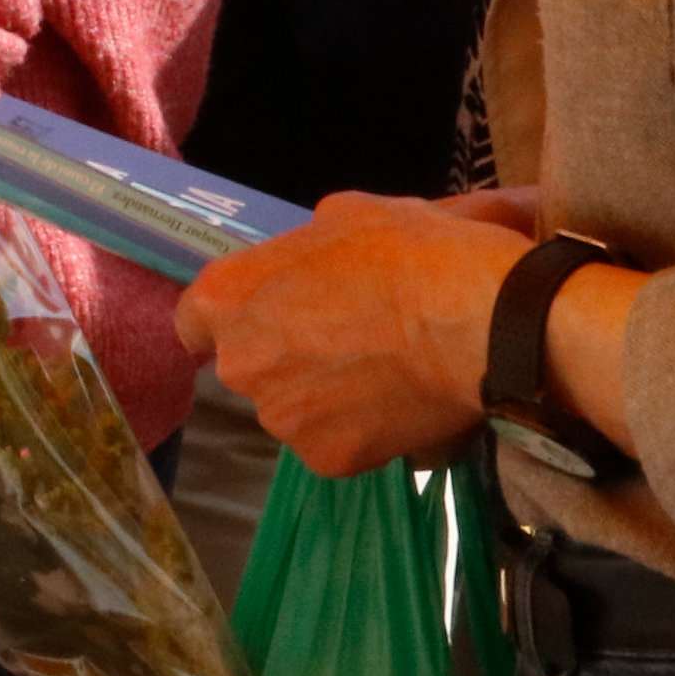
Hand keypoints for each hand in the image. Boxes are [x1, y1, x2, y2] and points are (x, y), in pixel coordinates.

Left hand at [175, 191, 530, 477]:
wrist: (480, 322)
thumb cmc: (409, 252)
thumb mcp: (345, 215)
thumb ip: (305, 247)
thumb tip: (313, 260)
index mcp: (228, 297)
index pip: (193, 322)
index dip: (229, 320)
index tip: (264, 318)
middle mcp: (239, 365)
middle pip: (249, 367)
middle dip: (286, 357)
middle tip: (346, 339)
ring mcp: (282, 419)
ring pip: (294, 408)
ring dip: (325, 396)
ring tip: (383, 370)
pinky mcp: (328, 460)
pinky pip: (336, 444)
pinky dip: (362, 430)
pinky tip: (400, 403)